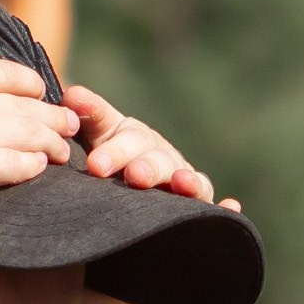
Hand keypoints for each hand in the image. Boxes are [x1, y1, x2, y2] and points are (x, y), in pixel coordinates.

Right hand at [0, 0, 77, 207]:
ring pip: (23, 135)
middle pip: (21, 107)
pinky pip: (9, 167)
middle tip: (70, 122)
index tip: (39, 87)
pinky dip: (29, 166)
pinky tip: (40, 168)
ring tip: (64, 149)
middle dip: (49, 114)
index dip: (23, 80)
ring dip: (48, 141)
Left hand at [59, 85, 228, 202]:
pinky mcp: (196, 208)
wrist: (127, 179)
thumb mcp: (100, 133)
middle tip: (134, 176)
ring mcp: (183, 183)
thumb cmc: (113, 152)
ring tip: (182, 184)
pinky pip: (213, 209)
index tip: (96, 166)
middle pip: (161, 162)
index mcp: (141, 140)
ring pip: (191, 184)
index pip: (131, 142)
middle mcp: (166, 160)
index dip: (116, 153)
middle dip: (149, 169)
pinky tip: (231, 207)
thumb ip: (89, 115)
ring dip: (190, 183)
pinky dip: (224, 209)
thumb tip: (72, 94)